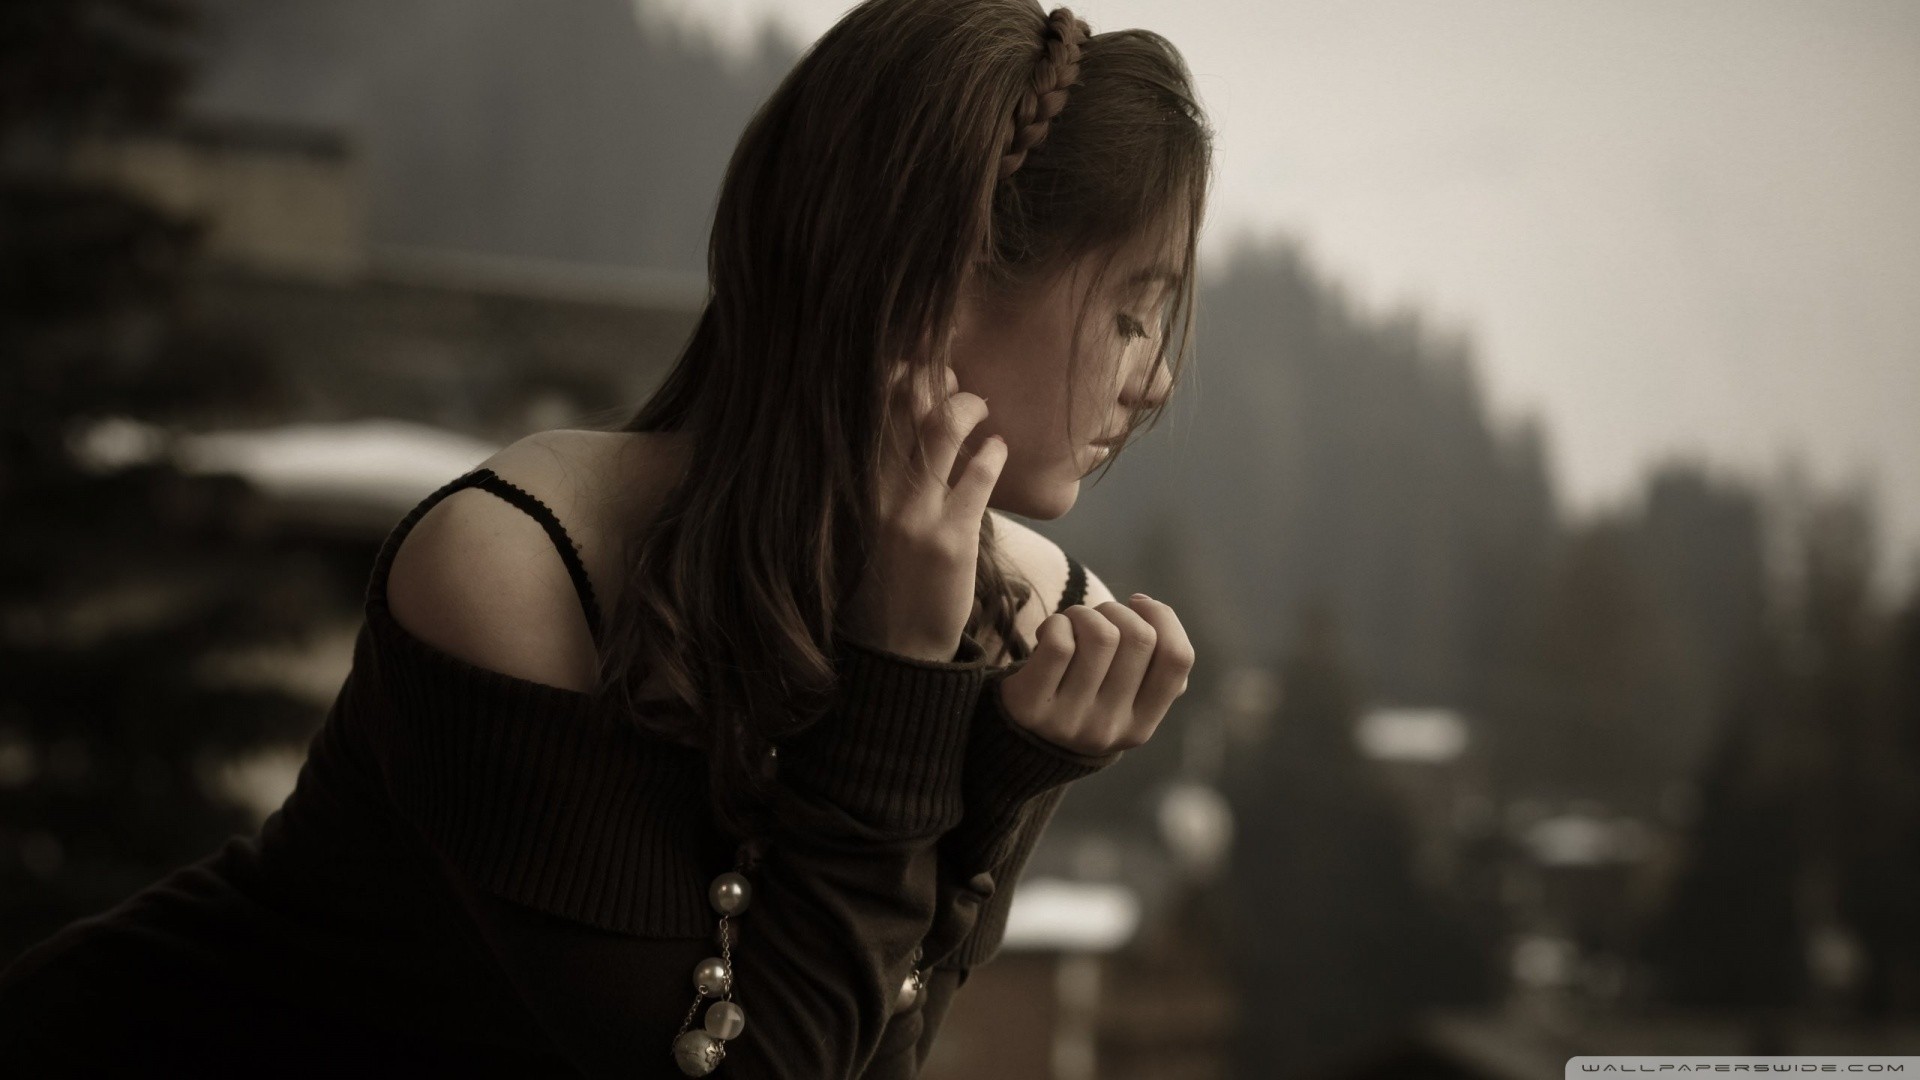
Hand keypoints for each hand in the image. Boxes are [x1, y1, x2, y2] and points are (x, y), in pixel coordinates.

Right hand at [840, 360, 1007, 662]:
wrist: (895, 651)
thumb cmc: (879, 586)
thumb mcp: (862, 529)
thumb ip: (874, 483)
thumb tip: (896, 432)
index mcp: (851, 492)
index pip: (865, 414)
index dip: (890, 377)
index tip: (910, 362)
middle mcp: (876, 495)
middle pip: (901, 408)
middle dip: (929, 377)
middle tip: (949, 373)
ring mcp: (914, 514)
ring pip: (941, 429)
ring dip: (967, 405)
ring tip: (979, 405)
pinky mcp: (952, 537)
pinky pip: (978, 475)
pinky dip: (992, 453)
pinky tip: (997, 447)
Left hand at [997, 595, 1193, 755]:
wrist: (1015, 741)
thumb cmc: (1078, 700)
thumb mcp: (1121, 701)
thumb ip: (1152, 671)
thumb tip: (1154, 613)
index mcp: (1141, 726)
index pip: (1177, 659)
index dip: (1164, 617)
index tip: (1138, 604)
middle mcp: (1110, 729)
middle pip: (1138, 637)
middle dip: (1116, 610)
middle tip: (1095, 618)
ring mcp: (1070, 722)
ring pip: (1101, 635)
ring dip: (1083, 614)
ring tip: (1070, 624)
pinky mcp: (1031, 707)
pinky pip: (1060, 643)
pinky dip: (1056, 623)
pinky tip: (1049, 633)